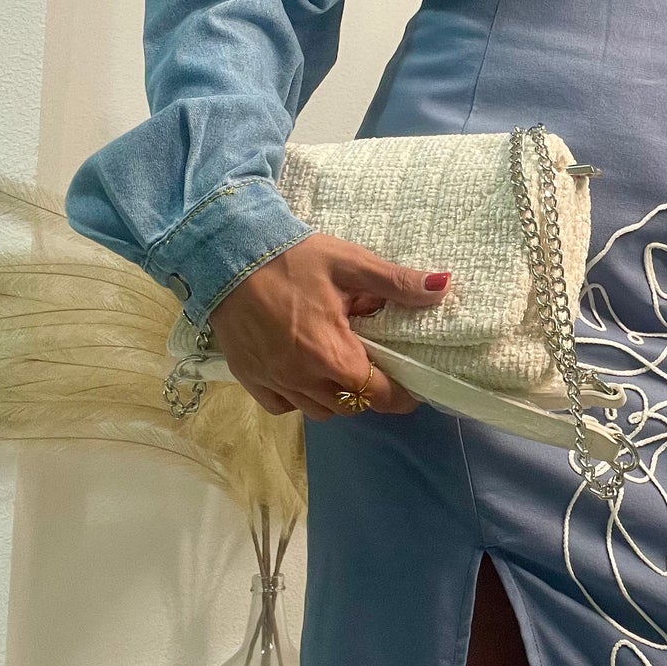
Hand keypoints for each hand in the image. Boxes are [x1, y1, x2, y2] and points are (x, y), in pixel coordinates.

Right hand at [205, 234, 450, 419]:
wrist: (224, 254)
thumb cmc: (291, 257)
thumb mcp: (349, 262)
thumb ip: (395, 282)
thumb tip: (442, 287)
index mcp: (331, 354)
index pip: (378, 396)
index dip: (401, 396)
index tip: (411, 387)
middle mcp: (303, 379)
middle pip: (351, 407)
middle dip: (369, 393)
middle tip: (376, 368)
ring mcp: (274, 382)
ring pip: (318, 411)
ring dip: (336, 398)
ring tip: (341, 369)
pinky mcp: (250, 379)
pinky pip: (284, 407)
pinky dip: (300, 399)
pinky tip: (305, 373)